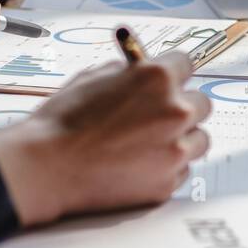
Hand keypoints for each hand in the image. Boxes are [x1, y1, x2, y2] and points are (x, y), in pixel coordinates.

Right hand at [0, 53, 211, 225]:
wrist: (46, 167)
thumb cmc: (62, 122)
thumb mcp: (93, 78)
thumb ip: (127, 73)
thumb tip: (141, 70)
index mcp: (157, 78)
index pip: (187, 64)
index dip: (173, 73)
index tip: (170, 79)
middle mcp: (175, 112)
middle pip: (201, 104)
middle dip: (182, 106)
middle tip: (158, 115)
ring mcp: (175, 150)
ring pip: (199, 139)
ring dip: (181, 138)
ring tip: (148, 143)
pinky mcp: (167, 182)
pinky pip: (182, 170)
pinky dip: (167, 167)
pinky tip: (138, 165)